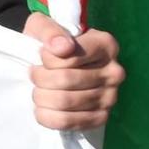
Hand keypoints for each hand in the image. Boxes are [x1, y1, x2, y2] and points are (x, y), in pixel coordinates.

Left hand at [23, 13, 123, 130]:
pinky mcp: (101, 117)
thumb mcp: (43, 26)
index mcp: (105, 44)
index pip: (70, 57)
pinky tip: (42, 108)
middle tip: (33, 74)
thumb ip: (50, 31)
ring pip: (65, 101)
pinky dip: (48, 117)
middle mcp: (114, 71)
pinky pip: (69, 122)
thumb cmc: (49, 42)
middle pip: (66, 80)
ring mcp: (110, 97)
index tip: (40, 55)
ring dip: (41, 97)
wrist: (52, 64)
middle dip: (40, 78)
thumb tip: (62, 47)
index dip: (47, 59)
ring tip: (37, 89)